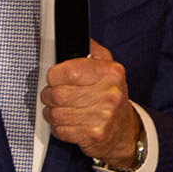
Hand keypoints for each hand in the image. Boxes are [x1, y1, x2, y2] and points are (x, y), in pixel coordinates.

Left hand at [41, 39, 143, 168]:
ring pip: (56, 113)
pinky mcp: (93, 135)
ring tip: (57, 108)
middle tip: (51, 94)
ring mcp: (102, 117)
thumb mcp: (108, 68)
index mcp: (110, 72)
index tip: (54, 77)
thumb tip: (80, 37)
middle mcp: (109, 94)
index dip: (54, 75)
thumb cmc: (111, 96)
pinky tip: (65, 122)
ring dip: (50, 111)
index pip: (69, 71)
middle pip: (58, 94)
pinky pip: (61, 129)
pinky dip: (57, 126)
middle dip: (48, 94)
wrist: (124, 130)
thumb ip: (92, 51)